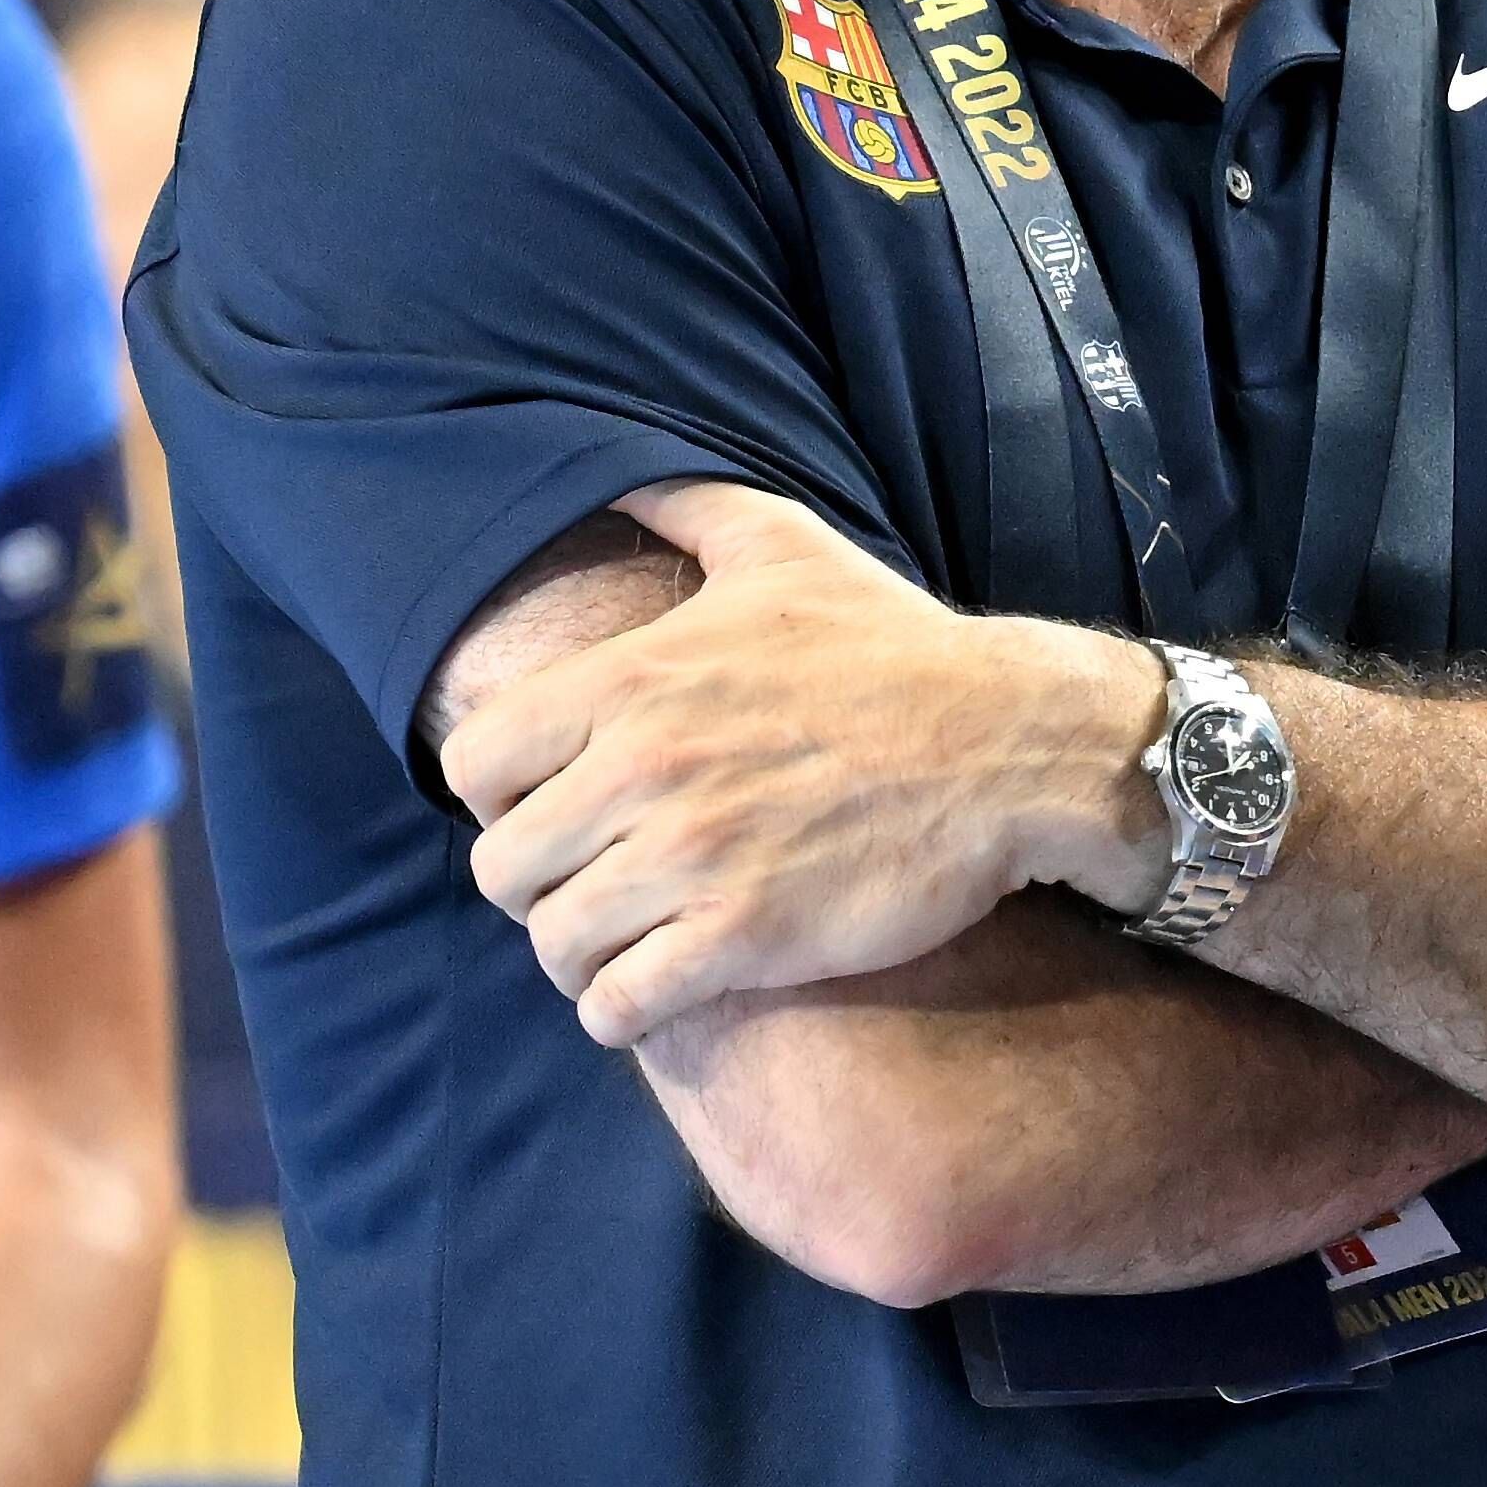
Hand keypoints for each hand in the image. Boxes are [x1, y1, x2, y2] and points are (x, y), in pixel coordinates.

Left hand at [439, 483, 1154, 1043]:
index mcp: (630, 679)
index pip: (472, 764)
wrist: (1014, 747)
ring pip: (553, 944)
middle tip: (590, 887)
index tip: (550, 808)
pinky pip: (619, 1005)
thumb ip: (684, 507)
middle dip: (537, 887)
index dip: (500, 798)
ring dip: (577, 956)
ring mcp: (690, 859)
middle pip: (501, 869)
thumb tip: (617, 475)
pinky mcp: (745, 938)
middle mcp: (641, 769)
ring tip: (619, 948)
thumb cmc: (898, 651)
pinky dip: (620, 1010)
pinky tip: (652, 991)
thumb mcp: (784, 548)